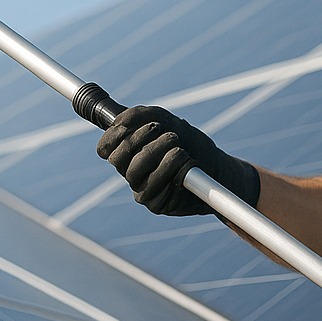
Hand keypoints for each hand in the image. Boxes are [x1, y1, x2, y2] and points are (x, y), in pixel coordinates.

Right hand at [97, 105, 259, 215]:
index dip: (113, 136)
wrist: (216, 166)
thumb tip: (119, 120)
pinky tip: (185, 162)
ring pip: (135, 173)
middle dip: (141, 140)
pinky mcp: (156, 205)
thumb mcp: (166, 120)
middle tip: (166, 132)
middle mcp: (131, 173)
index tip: (130, 124)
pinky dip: (172, 170)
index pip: (105, 148)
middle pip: (119, 159)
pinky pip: (155, 189)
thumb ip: (139, 115)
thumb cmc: (189, 143)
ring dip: (158, 153)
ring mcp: (142, 190)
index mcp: (128, 154)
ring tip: (179, 146)